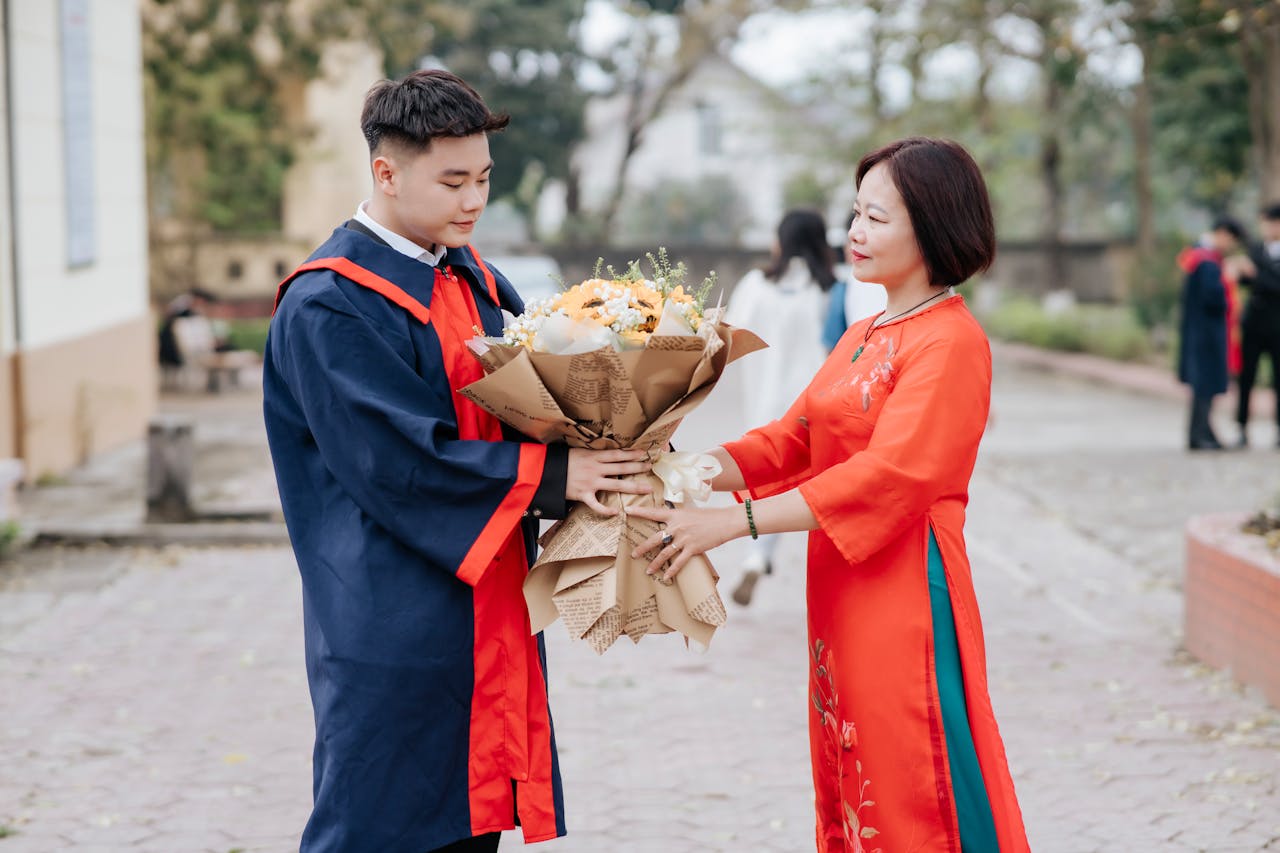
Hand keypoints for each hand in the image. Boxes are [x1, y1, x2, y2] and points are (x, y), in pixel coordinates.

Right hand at [566, 448, 651, 515]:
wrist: (544, 471)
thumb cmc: (560, 461)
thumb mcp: (578, 452)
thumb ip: (593, 455)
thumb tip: (607, 455)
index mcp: (594, 457)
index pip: (617, 454)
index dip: (631, 454)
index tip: (643, 453)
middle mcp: (595, 469)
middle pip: (621, 468)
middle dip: (637, 467)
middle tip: (650, 467)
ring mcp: (590, 483)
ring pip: (616, 485)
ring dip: (633, 487)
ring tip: (646, 488)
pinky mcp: (583, 495)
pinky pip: (597, 505)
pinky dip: (606, 510)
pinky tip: (617, 513)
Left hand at [628, 503, 742, 581]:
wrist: (725, 521)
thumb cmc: (710, 516)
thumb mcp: (690, 512)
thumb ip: (678, 517)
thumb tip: (670, 522)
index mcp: (675, 515)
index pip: (654, 512)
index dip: (640, 512)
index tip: (627, 512)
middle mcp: (677, 527)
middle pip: (654, 538)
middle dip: (642, 547)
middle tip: (633, 554)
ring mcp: (684, 538)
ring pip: (664, 553)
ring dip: (655, 563)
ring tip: (647, 570)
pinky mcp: (693, 548)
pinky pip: (679, 562)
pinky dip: (672, 570)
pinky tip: (666, 577)